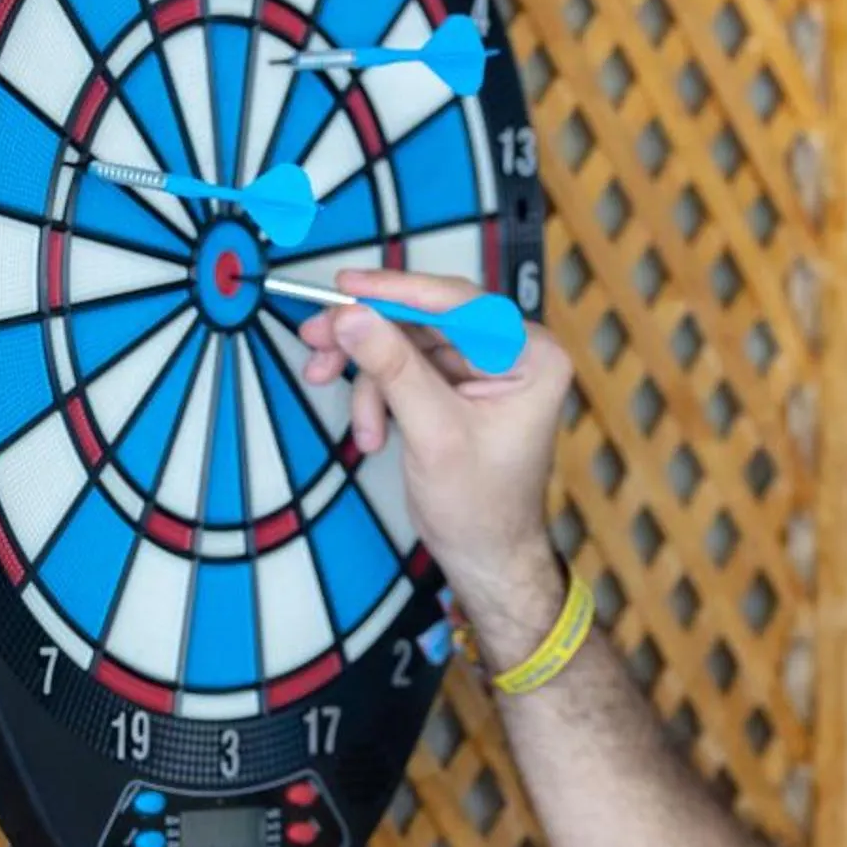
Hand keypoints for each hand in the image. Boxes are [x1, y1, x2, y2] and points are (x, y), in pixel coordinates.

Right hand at [297, 269, 573, 629]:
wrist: (485, 559)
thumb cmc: (482, 508)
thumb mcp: (433, 434)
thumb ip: (392, 369)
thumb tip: (350, 316)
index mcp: (531, 356)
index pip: (457, 303)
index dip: (396, 291)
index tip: (345, 287)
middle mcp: (512, 352)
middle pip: (424, 319)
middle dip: (368, 337)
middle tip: (315, 339)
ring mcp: (482, 369)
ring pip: (405, 344)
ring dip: (368, 380)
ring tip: (356, 426)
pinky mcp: (455, 387)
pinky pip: (403, 369)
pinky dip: (377, 398)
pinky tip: (371, 435)